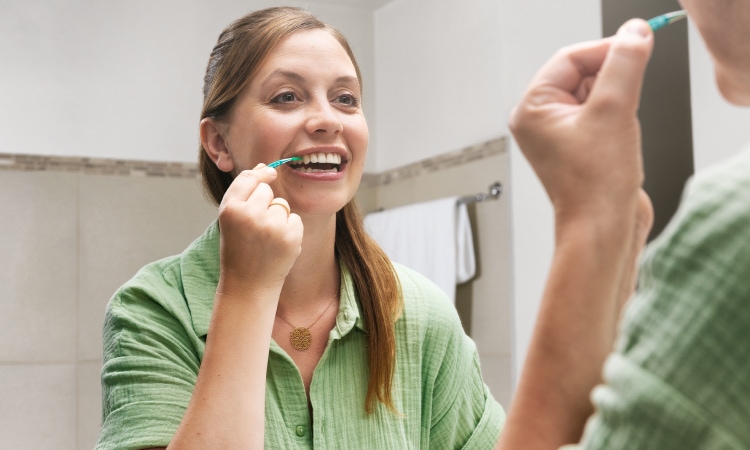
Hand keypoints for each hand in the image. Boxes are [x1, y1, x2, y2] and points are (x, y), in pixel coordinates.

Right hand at [217, 164, 303, 293]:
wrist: (248, 284)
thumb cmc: (238, 248)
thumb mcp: (232, 218)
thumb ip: (245, 191)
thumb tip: (265, 167)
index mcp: (230, 209)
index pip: (249, 178)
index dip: (260, 175)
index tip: (268, 174)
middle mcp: (250, 215)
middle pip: (266, 190)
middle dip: (264, 203)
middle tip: (255, 228)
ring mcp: (272, 226)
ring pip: (282, 205)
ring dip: (277, 217)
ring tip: (265, 239)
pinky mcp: (290, 236)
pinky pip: (295, 218)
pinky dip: (289, 230)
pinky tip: (278, 245)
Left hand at [509, 19, 653, 222]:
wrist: (603, 231)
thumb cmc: (595, 187)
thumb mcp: (614, 111)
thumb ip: (624, 65)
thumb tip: (634, 35)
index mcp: (531, 109)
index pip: (570, 57)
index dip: (607, 50)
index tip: (638, 46)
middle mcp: (540, 121)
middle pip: (583, 73)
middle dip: (613, 81)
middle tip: (627, 99)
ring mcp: (559, 135)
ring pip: (596, 94)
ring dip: (618, 103)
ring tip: (618, 131)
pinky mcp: (579, 147)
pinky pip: (602, 115)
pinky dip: (620, 119)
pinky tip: (620, 141)